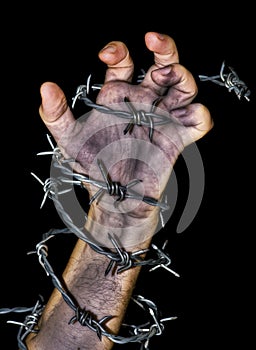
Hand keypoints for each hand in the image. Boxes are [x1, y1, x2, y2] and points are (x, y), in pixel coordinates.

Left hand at [38, 32, 212, 247]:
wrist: (112, 196)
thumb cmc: (92, 165)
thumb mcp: (70, 139)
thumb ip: (56, 114)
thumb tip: (45, 86)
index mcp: (119, 95)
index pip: (124, 61)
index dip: (118, 50)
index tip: (107, 55)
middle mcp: (144, 101)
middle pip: (163, 65)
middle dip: (164, 48)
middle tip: (153, 40)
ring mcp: (163, 118)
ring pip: (184, 87)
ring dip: (182, 76)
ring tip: (169, 76)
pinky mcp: (177, 138)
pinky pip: (198, 121)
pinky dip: (201, 115)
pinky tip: (191, 116)